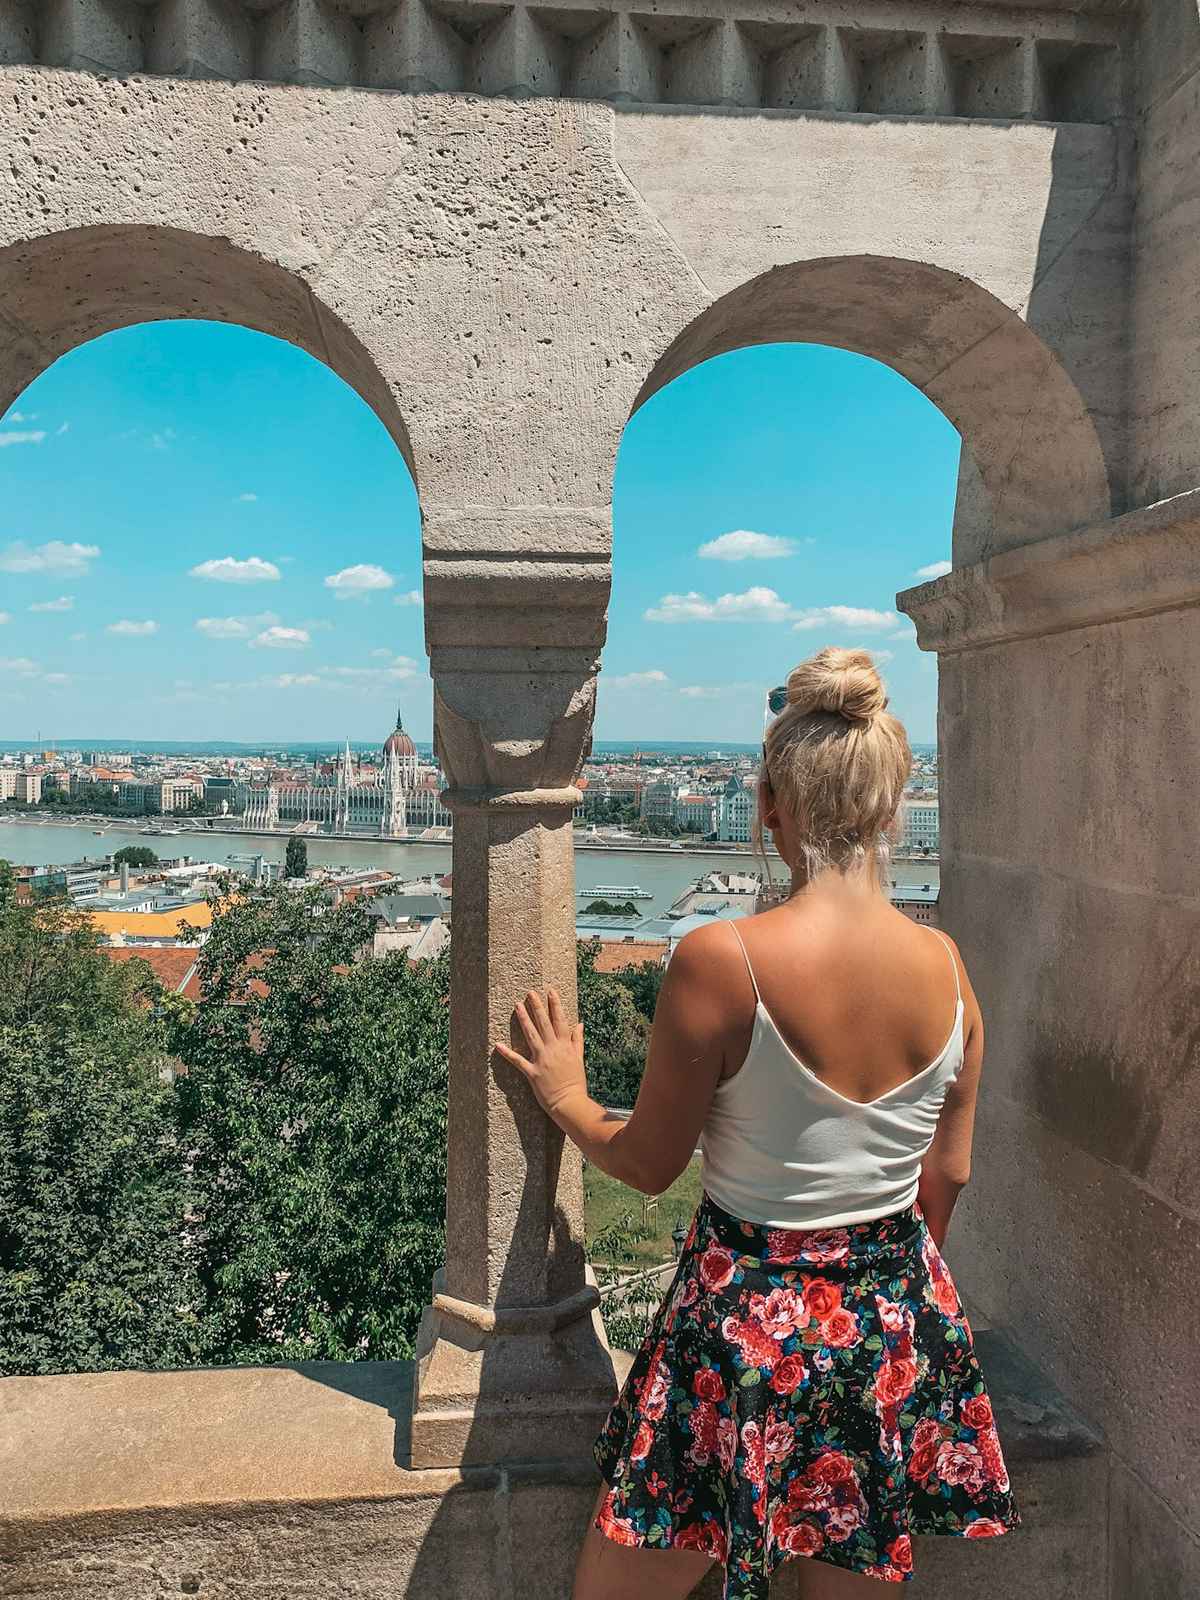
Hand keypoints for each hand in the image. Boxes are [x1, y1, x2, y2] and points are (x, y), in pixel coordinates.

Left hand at [494, 988, 588, 1118]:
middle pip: (544, 1024)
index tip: (550, 991)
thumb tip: (580, 1024)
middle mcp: (553, 1049)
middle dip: (537, 1007)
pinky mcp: (532, 1072)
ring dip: (524, 1020)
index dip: (555, 1005)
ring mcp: (542, 1060)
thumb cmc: (576, 1082)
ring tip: (518, 1006)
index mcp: (565, 1046)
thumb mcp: (579, 1059)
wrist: (570, 1102)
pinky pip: (518, 1061)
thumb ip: (578, 1041)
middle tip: (530, 993)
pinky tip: (498, 1044)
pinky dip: (507, 1053)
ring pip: (531, 1035)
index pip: (560, 1021)